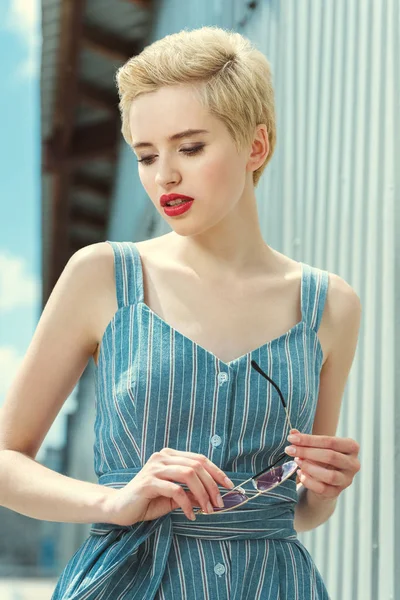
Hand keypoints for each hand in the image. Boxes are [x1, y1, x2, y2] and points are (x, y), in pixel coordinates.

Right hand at [104, 448, 233, 525]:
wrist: (119, 508)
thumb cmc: (148, 501)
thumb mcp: (175, 497)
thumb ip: (192, 493)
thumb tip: (214, 498)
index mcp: (170, 455)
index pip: (200, 459)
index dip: (217, 472)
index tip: (229, 486)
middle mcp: (163, 457)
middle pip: (197, 465)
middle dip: (212, 485)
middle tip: (218, 503)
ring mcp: (155, 468)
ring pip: (188, 474)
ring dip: (202, 494)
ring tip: (208, 510)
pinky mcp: (148, 482)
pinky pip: (175, 490)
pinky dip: (187, 503)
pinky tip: (191, 515)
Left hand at [284, 428, 360, 498]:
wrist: (324, 479)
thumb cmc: (321, 457)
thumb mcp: (316, 445)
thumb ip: (305, 439)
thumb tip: (293, 432)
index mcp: (351, 447)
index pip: (330, 441)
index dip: (309, 439)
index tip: (291, 438)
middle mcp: (353, 464)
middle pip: (330, 456)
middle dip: (307, 452)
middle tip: (289, 449)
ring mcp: (346, 480)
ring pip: (329, 475)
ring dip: (309, 467)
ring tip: (296, 461)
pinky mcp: (337, 492)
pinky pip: (322, 488)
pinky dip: (308, 481)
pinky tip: (300, 473)